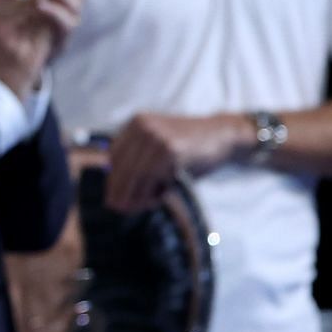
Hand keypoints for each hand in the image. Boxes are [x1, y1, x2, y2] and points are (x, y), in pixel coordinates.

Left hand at [103, 111, 250, 211]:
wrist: (221, 134)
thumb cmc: (189, 147)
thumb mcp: (158, 148)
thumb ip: (139, 161)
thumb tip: (117, 189)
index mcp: (136, 123)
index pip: (114, 155)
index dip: (111, 178)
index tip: (111, 197)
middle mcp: (143, 126)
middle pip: (122, 165)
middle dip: (119, 190)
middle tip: (117, 208)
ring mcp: (157, 136)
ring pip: (137, 173)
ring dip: (135, 194)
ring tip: (136, 208)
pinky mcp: (172, 149)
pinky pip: (154, 177)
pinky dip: (153, 191)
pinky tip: (159, 199)